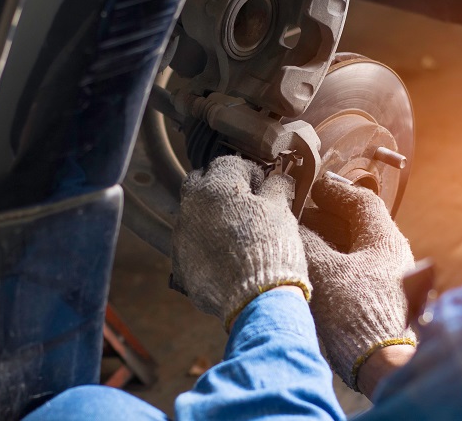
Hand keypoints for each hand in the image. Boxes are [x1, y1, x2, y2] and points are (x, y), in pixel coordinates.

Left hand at [172, 156, 310, 329]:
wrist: (258, 298)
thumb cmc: (272, 249)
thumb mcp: (281, 211)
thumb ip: (277, 187)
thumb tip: (278, 178)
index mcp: (216, 186)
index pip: (228, 163)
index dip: (248, 171)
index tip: (262, 184)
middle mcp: (191, 206)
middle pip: (200, 182)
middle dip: (219, 186)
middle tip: (244, 201)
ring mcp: (182, 236)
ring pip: (192, 213)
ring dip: (210, 215)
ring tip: (236, 231)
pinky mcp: (180, 262)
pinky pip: (190, 243)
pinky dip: (204, 243)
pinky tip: (225, 254)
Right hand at [300, 178, 415, 392]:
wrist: (384, 365)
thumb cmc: (358, 312)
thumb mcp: (325, 271)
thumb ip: (307, 243)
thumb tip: (294, 228)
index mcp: (385, 239)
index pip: (361, 201)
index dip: (333, 191)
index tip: (311, 186)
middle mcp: (391, 256)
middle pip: (356, 226)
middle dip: (324, 218)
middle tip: (296, 215)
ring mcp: (386, 281)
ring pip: (352, 251)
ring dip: (325, 244)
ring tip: (297, 243)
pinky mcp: (377, 304)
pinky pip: (351, 273)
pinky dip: (330, 267)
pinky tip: (311, 274)